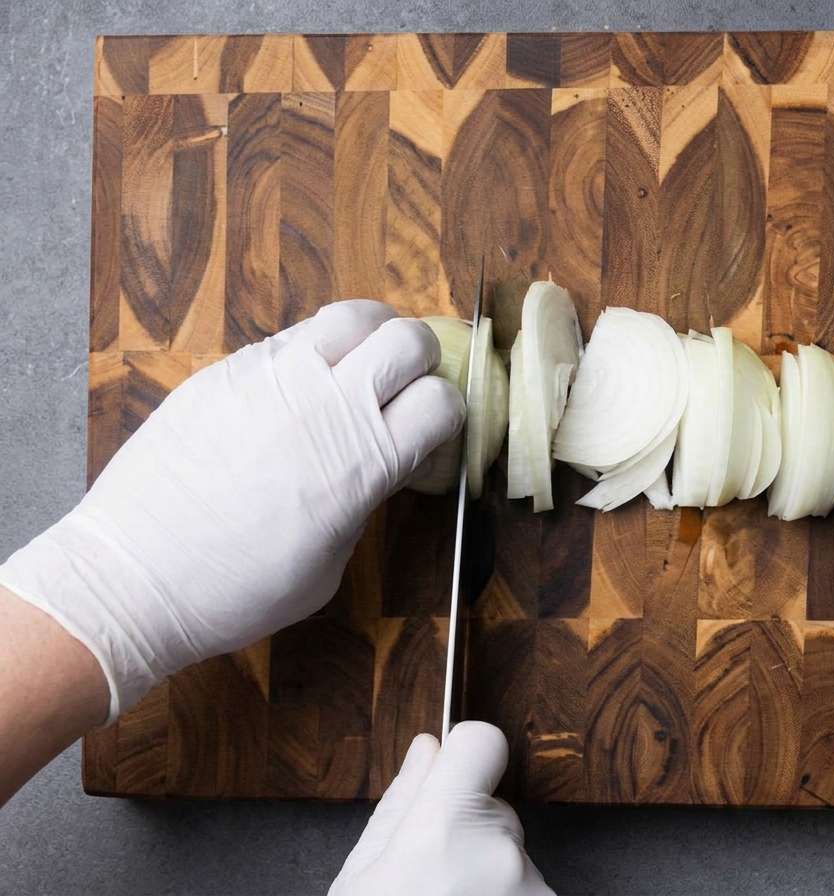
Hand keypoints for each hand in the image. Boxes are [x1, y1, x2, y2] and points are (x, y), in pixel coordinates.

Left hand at [0, 301, 463, 723]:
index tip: (429, 432)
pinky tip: (295, 389)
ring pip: (351, 315)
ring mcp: (273, 376)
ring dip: (370, 336)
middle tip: (403, 387)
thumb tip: (375, 466)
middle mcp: (326, 405)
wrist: (135, 577)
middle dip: (419, 361)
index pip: (442, 400)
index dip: (445, 414)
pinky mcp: (227, 370)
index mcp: (364, 461)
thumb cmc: (237, 590)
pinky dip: (311, 351)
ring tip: (356, 366)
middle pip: (409, 339)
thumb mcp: (331, 563)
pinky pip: (290, 336)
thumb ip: (364, 500)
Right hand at [331, 722, 554, 895]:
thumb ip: (400, 804)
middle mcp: (500, 853)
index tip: (454, 773)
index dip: (464, 754)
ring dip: (486, 873)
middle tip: (431, 876)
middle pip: (494, 810)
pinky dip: (504, 895)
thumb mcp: (363, 875)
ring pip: (510, 853)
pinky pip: (528, 885)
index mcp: (444, 828)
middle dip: (469, 833)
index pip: (483, 741)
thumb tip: (427, 748)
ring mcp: (532, 886)